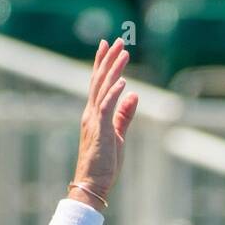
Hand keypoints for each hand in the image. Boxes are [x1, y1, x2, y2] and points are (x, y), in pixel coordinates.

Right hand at [72, 38, 136, 206]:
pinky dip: (114, 94)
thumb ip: (124, 115)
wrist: (91, 185)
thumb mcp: (118, 135)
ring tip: (123, 53)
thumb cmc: (104, 164)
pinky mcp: (100, 131)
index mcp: (94, 114)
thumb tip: (134, 94)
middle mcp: (91, 114)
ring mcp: (94, 121)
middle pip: (99, 81)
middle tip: (117, 40)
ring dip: (114, 70)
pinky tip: (123, 82)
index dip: (103, 63)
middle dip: (108, 59)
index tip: (108, 46)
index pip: (98, 84)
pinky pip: (106, 108)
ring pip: (103, 89)